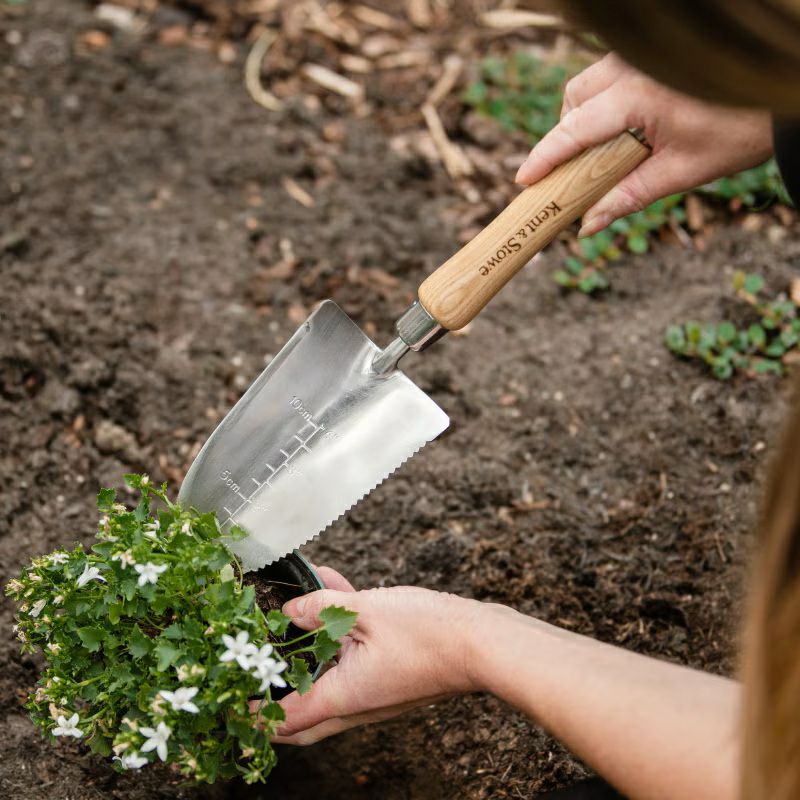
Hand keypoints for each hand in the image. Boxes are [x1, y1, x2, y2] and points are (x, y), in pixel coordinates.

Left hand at [254, 567, 480, 744]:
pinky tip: (335, 594)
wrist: (482, 642)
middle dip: (276, 705)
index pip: (286, 718)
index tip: (233, 709)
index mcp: (345, 696)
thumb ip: (322, 608)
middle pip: (304, 717)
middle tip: (254, 686)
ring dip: (308, 655)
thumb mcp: (366, 611)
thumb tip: (290, 611)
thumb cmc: (430, 633)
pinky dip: (339, 637)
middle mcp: (358, 704)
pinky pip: (354, 661)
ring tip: (293, 613)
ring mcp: (376, 693)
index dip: (256, 715)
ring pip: (328, 684)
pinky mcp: (391, 677)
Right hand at [515, 54, 772, 235]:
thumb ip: (628, 198)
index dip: (544, 158)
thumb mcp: (681, 173)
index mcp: (638, 98)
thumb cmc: (740, 131)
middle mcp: (633, 68)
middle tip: (575, 169)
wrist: (783, 94)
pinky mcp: (651, 55)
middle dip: (565, 133)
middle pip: (573, 99)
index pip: (574, 130)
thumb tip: (588, 226)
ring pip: (588, 83)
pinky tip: (624, 123)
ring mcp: (641, 57)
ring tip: (603, 148)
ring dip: (582, 115)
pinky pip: (609, 74)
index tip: (523, 182)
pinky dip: (603, 99)